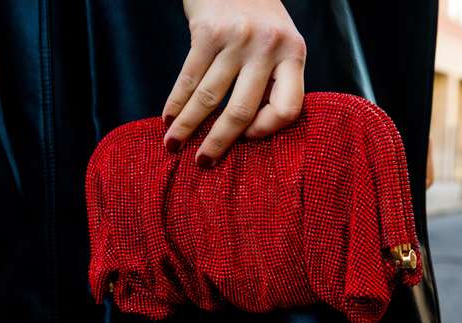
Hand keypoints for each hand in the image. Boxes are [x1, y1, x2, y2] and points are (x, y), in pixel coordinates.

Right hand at [163, 0, 306, 167]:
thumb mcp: (280, 45)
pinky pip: (188, 78)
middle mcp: (268, 47)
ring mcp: (236, 39)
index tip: (247, 137)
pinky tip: (168, 120)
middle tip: (203, 163)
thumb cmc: (258, 19)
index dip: (266, 130)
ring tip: (173, 146)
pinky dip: (175, 103)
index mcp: (294, 54)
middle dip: (218, 143)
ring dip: (187, 127)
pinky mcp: (207, 32)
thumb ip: (274, 81)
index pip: (287, 108)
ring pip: (209, 98)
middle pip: (242, 110)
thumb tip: (247, 133)